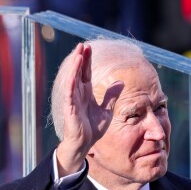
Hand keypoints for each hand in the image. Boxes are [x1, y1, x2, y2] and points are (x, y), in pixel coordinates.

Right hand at [55, 43, 123, 175]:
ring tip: (79, 51)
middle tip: (83, 44)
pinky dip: (72, 78)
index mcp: (86, 94)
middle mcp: (78, 94)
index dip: (87, 60)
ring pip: (73, 77)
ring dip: (75, 64)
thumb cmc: (92, 130)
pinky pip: (70, 89)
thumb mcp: (107, 110)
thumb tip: (121, 82)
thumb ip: (112, 96)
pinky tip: (75, 68)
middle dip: (80, 58)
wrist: (85, 144)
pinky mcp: (69, 106)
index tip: (89, 48)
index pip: (86, 73)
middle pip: (78, 72)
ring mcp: (72, 99)